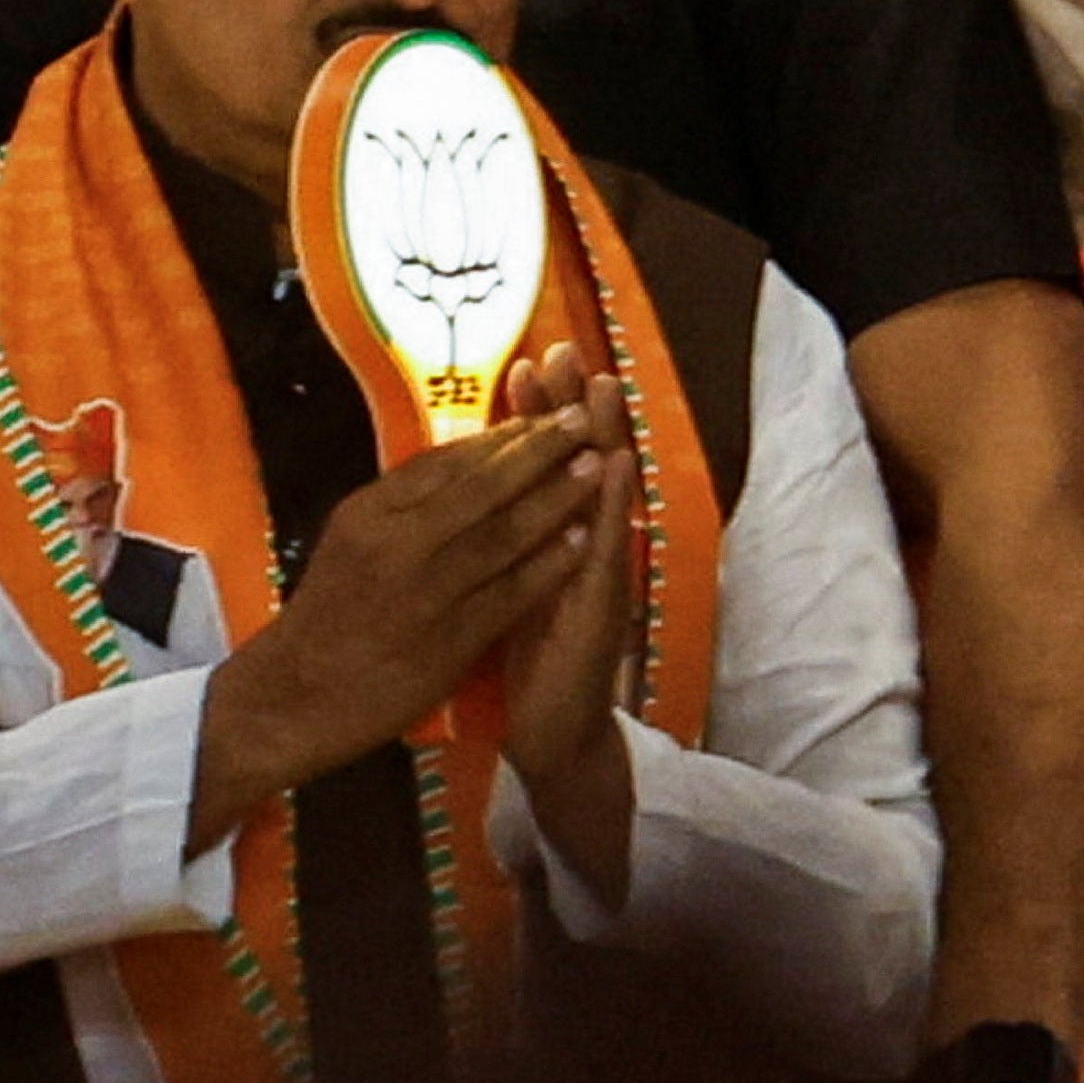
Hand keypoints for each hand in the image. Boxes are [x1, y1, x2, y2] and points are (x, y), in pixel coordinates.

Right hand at [200, 411, 603, 816]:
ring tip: (594, 468)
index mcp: (367, 514)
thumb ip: (399, 508)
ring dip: (555, 497)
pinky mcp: (449, 638)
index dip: (499, 437)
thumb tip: (456, 465)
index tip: (541, 415)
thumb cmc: (327, 617)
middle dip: (537, 450)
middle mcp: (395, 543)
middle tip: (580, 420)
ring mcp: (425, 591)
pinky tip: (582, 542)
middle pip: (480, 486)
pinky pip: (511, 591)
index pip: (443, 462)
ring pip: (503, 533)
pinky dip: (550, 564)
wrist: (295, 695)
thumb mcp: (348, 543)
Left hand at [489, 344, 640, 899]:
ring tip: (600, 383)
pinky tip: (615, 465)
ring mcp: (596, 572)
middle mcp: (578, 546)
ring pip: (599, 493)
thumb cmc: (522, 660)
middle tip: (563, 348)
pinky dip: (609, 503)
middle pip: (575, 461)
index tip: (520, 362)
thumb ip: (496, 541)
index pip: (538, 464)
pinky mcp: (602, 606)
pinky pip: (605, 547)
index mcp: (544, 540)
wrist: (550, 733)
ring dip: (601, 436)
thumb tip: (468, 491)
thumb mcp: (498, 588)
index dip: (531, 413)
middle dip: (568, 404)